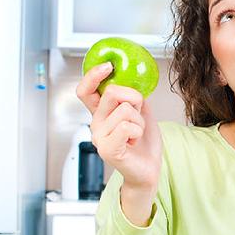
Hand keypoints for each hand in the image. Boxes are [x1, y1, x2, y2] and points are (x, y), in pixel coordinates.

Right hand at [76, 62, 162, 191]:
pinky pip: (126, 126)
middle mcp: (95, 123)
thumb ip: (132, 97)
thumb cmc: (144, 142)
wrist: (149, 168)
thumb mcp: (140, 112)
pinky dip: (137, 131)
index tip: (108, 66)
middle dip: (134, 99)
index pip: (85, 90)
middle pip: (112, 92)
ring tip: (136, 134)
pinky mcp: (107, 150)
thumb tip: (132, 80)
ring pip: (124, 110)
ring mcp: (99, 137)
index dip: (93, 75)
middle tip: (137, 115)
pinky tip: (134, 142)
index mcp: (101, 113)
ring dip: (139, 120)